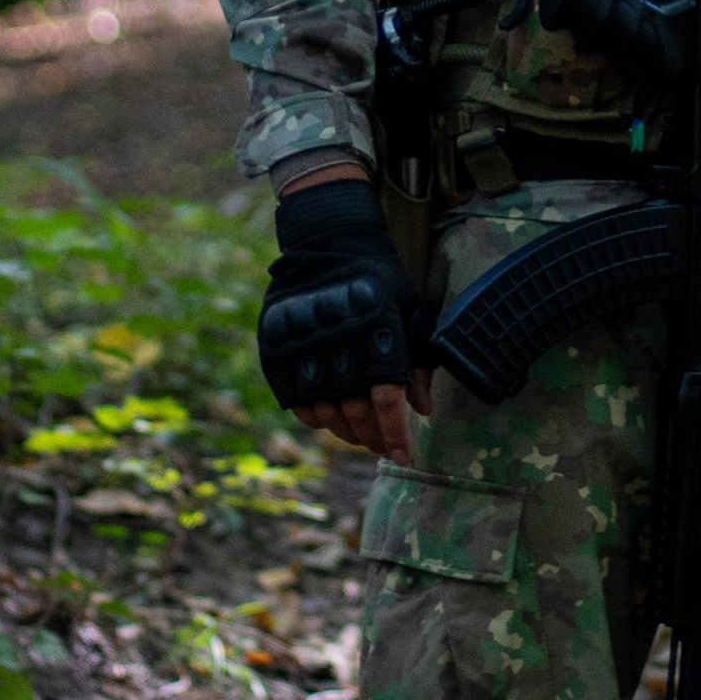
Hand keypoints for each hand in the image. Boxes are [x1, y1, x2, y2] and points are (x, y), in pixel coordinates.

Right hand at [258, 176, 432, 465]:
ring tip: (360, 436)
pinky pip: (295, 399)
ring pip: (324, 410)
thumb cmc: (380, 280)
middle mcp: (339, 339)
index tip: (404, 458)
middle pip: (354, 410)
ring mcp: (304, 344)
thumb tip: (423, 409)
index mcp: (377, 329)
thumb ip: (420, 358)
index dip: (395, 433)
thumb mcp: (411, 309)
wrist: (329, 241)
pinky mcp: (277, 347)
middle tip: (384, 448)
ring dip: (344, 432)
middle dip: (373, 437)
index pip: (386, 398)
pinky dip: (313, 417)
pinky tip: (329, 419)